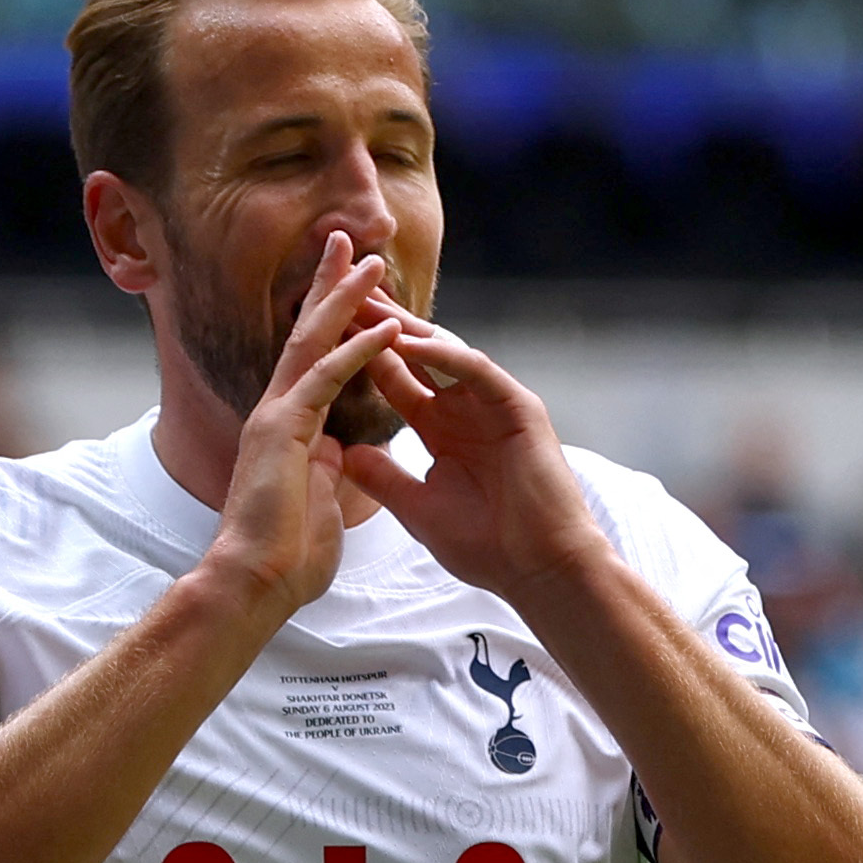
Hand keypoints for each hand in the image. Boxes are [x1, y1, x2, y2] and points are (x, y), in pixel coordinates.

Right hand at [198, 233, 400, 620]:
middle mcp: (277, 412)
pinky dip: (358, 350)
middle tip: (348, 244)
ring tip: (370, 262)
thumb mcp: (320, 503)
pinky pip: (326, 378)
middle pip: (307, 335)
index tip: (356, 293)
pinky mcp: (283, 430)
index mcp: (288, 429)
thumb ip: (329, 472)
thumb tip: (340, 454)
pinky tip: (386, 327)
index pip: (315, 361)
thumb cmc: (287, 557)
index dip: (335, 323)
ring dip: (344, 300)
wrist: (256, 583)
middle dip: (330, 288)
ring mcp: (276, 417)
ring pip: (313, 342)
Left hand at [340, 323, 614, 599]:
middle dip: (380, 324)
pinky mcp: (518, 407)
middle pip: (416, 353)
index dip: (359, 354)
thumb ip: (384, 478)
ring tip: (368, 304)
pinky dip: (444, 354)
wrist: (539, 570)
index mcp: (440, 428)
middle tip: (343, 292)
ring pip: (446, 350)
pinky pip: (477, 369)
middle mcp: (464, 408)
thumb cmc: (487, 546)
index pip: (394, 379)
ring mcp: (493, 404)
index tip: (323, 329)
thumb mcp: (418, 508)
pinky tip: (411, 341)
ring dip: (406, 328)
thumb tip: (342, 453)